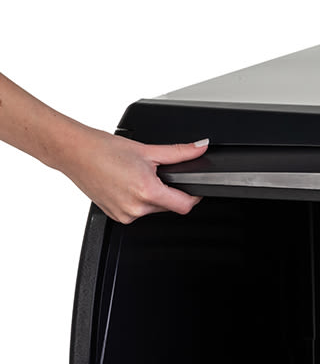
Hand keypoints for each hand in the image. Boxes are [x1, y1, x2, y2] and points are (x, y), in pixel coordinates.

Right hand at [59, 129, 209, 224]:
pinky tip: (127, 183)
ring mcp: (123, 215)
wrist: (75, 152)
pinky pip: (136, 211)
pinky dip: (138, 199)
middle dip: (169, 191)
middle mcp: (135, 209)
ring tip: (137, 175)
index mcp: (146, 192)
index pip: (184, 206)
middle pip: (168, 206)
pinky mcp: (114, 216)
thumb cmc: (104, 150)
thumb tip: (200, 148)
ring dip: (153, 195)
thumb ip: (180, 152)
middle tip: (156, 172)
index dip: (194, 196)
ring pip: (152, 209)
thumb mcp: (148, 149)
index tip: (194, 188)